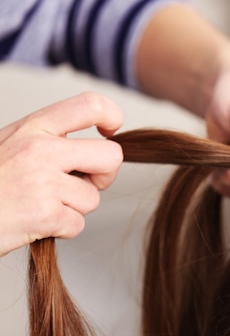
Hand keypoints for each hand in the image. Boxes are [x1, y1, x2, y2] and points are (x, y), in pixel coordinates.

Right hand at [0, 92, 123, 255]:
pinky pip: (77, 225)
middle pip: (112, 156)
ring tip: (40, 205)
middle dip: (105, 175)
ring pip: (92, 198)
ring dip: (73, 208)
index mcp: (33, 127)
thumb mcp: (10, 144)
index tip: (109, 131)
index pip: (90, 105)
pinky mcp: (44, 214)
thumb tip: (97, 151)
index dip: (112, 116)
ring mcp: (43, 182)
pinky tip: (35, 222)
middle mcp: (41, 150)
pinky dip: (61, 230)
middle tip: (85, 183)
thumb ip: (48, 141)